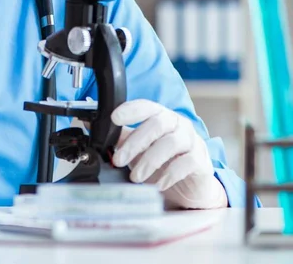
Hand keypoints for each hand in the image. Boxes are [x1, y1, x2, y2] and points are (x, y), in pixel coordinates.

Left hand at [111, 100, 227, 209]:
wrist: (189, 185)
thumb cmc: (162, 160)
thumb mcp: (138, 147)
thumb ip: (120, 136)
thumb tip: (91, 126)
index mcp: (160, 116)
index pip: (146, 106)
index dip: (130, 110)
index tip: (114, 118)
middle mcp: (178, 124)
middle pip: (157, 124)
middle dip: (135, 143)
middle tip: (119, 159)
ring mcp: (192, 141)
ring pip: (171, 143)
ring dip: (149, 161)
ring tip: (135, 177)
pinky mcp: (201, 161)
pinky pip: (187, 163)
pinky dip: (170, 174)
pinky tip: (158, 184)